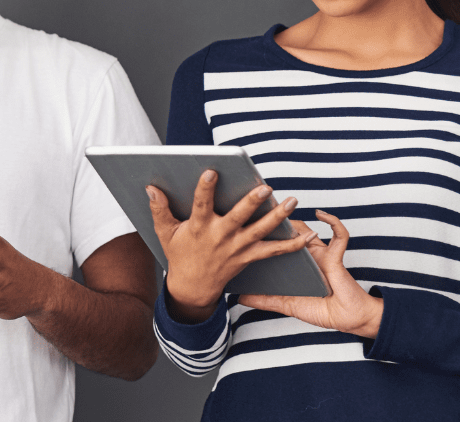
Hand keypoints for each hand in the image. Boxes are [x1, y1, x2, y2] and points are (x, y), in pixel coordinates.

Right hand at [153, 170, 315, 322]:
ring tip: (291, 201)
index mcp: (198, 228)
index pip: (201, 205)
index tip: (211, 172)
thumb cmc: (179, 255)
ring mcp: (236, 248)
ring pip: (260, 231)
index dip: (205, 189)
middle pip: (238, 217)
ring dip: (277, 217)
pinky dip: (292, 244)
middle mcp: (220, 237)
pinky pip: (273, 251)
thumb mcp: (165, 233)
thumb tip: (151, 188)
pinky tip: (308, 235)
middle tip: (265, 187)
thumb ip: (159, 210)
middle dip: (251, 202)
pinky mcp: (248, 256)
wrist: (193, 287)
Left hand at [240, 212, 382, 337]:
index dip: (266, 236)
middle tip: (259, 213)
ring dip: (295, 222)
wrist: (348, 319)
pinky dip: (332, 222)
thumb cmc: (322, 311)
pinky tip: (320, 214)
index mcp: (296, 267)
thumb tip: (239, 298)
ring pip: (308, 230)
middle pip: (289, 235)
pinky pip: (339, 235)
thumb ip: (266, 300)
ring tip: (280, 213)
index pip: (278, 246)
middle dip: (276, 224)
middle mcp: (307, 258)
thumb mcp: (288, 305)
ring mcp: (321, 255)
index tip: (249, 225)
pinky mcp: (335, 257)